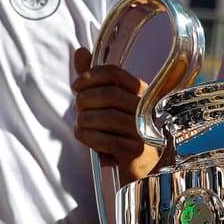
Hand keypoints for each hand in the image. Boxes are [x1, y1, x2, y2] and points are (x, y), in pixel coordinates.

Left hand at [72, 48, 161, 185]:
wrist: (139, 171)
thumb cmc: (120, 135)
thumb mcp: (107, 106)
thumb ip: (94, 80)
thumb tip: (81, 51)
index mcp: (142, 93)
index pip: (114, 73)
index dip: (89, 76)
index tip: (76, 87)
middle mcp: (146, 110)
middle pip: (109, 94)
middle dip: (85, 100)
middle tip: (78, 109)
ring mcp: (144, 131)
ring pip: (107, 117)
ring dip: (84, 121)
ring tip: (80, 126)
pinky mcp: (137, 152)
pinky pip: (107, 140)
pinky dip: (88, 137)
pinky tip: (84, 137)